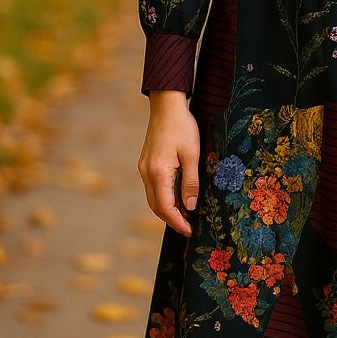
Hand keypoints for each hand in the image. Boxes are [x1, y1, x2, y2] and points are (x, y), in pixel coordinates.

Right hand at [138, 90, 200, 236]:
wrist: (166, 105)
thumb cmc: (182, 127)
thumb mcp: (192, 154)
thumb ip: (191, 182)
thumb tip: (190, 206)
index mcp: (158, 172)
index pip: (165, 207)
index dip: (178, 222)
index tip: (190, 231)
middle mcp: (146, 173)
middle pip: (156, 206)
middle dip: (172, 220)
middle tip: (189, 228)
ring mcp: (144, 168)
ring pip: (153, 198)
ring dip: (168, 209)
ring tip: (186, 216)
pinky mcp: (146, 163)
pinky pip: (154, 187)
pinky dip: (164, 197)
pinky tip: (178, 198)